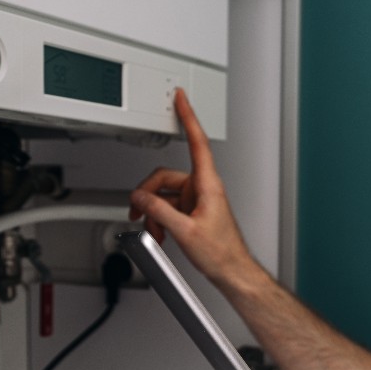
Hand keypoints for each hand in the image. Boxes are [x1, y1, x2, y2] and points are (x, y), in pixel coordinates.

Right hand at [128, 88, 259, 289]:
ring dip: (153, 213)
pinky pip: (169, 208)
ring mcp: (197, 200)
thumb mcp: (185, 232)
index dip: (188, 117)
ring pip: (163, 195)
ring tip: (154, 232)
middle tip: (137, 212)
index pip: (197, 142)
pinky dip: (160, 220)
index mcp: (208, 185)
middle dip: (148, 195)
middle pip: (164, 177)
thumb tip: (141, 198)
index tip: (182, 98)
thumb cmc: (222, 253)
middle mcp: (203, 188)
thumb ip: (159, 211)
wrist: (232, 271)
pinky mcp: (193, 211)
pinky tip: (160, 234)